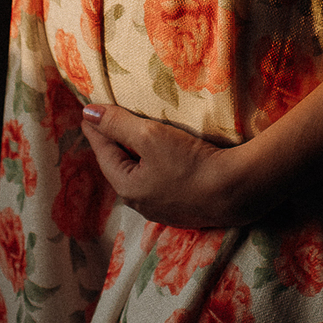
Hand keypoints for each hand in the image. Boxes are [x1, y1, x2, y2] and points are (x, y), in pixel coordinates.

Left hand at [80, 103, 244, 229]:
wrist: (235, 191)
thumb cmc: (189, 163)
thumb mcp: (149, 136)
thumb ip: (118, 124)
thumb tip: (87, 113)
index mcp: (127, 187)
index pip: (104, 152)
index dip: (96, 130)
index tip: (87, 113)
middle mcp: (141, 203)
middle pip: (120, 166)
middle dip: (112, 144)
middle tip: (105, 124)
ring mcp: (162, 209)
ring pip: (139, 176)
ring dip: (133, 155)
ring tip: (130, 138)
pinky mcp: (183, 208)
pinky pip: (157, 182)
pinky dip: (152, 166)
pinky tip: (160, 159)